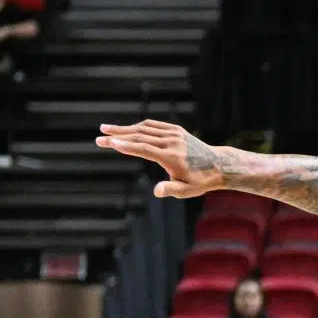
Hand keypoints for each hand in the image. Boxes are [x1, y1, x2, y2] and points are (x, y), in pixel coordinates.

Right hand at [95, 119, 225, 198]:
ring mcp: (174, 134)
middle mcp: (172, 142)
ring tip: (105, 129)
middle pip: (140, 136)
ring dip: (124, 128)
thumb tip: (156, 191)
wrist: (218, 166)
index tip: (110, 143)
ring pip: (144, 129)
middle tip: (99, 138)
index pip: (145, 149)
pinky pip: (153, 126)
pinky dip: (138, 126)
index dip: (127, 146)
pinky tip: (126, 129)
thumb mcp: (187, 190)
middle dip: (118, 136)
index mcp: (172, 157)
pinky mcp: (176, 130)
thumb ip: (171, 189)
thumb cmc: (200, 182)